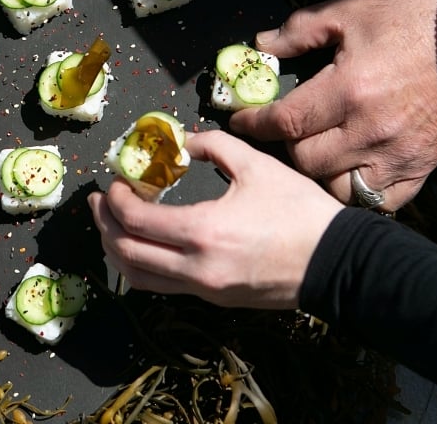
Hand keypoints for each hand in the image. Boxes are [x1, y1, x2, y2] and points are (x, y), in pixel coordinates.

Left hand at [87, 129, 342, 308]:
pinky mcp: (214, 298)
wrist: (337, 263)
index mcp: (203, 232)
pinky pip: (162, 285)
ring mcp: (204, 289)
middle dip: (104, 226)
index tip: (115, 182)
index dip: (115, 200)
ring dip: (117, 250)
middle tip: (99, 203)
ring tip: (112, 225)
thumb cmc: (299, 211)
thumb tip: (184, 139)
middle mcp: (196, 268)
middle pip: (126, 253)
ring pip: (138, 277)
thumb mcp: (256, 165)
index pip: (136, 221)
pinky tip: (144, 244)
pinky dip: (142, 265)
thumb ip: (214, 144)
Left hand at [230, 0, 436, 211]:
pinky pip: (378, 202)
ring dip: (318, 173)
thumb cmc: (415, 22)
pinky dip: (358, 193)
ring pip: (335, 188)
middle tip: (287, 129)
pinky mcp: (418, 171)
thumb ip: (302, 29)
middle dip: (286, 145)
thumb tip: (261, 45)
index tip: (240, 120)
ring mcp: (395, 157)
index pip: (284, 121)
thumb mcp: (353, 11)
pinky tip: (350, 173)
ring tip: (318, 152)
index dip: (253, 123)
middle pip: (304, 159)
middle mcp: (369, 131)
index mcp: (349, 89)